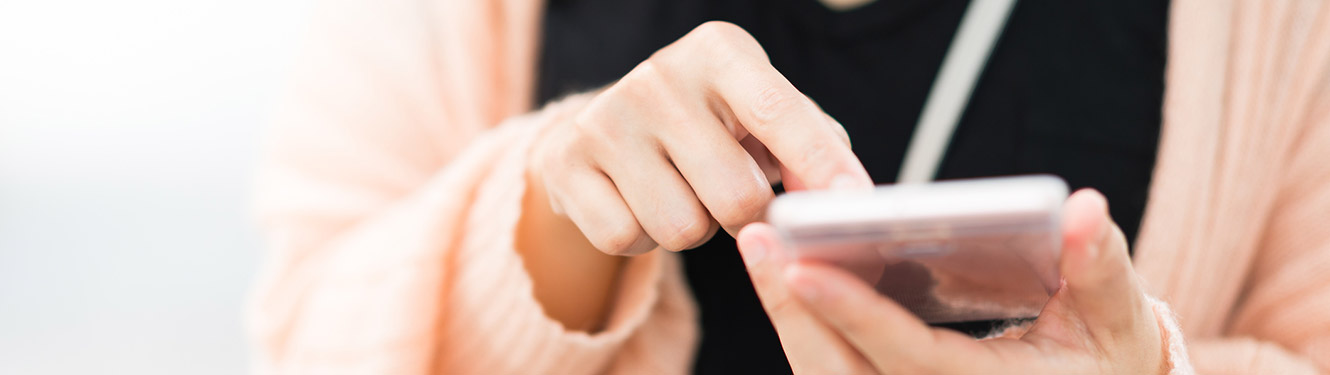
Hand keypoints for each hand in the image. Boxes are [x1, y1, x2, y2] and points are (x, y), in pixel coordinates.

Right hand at [527, 21, 872, 255]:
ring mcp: (606, 119)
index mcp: (719, 51)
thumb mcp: (761, 117)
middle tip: (731, 197)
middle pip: (735, 197)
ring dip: (692, 228)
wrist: (602, 128)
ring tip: (679, 192)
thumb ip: (813, 147)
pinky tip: (637, 201)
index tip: (854, 205)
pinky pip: (626, 240)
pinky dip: (641, 238)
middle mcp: (658, 76)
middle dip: (744, 216)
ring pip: (682, 229)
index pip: (780, 113)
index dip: (822, 165)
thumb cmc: (708, 125)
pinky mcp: (566, 163)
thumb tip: (842, 197)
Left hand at [737, 189, 1167, 373]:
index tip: (802, 266)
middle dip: (794, 308)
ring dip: (790, 315)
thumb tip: (1080, 208)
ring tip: (763, 242)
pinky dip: (807, 327)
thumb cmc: (1102, 361)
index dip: (854, 314)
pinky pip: (832, 371)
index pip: (908, 357)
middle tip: (760, 235)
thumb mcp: (1115, 320)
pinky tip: (787, 271)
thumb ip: (1099, 267)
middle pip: (842, 371)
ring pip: (826, 374)